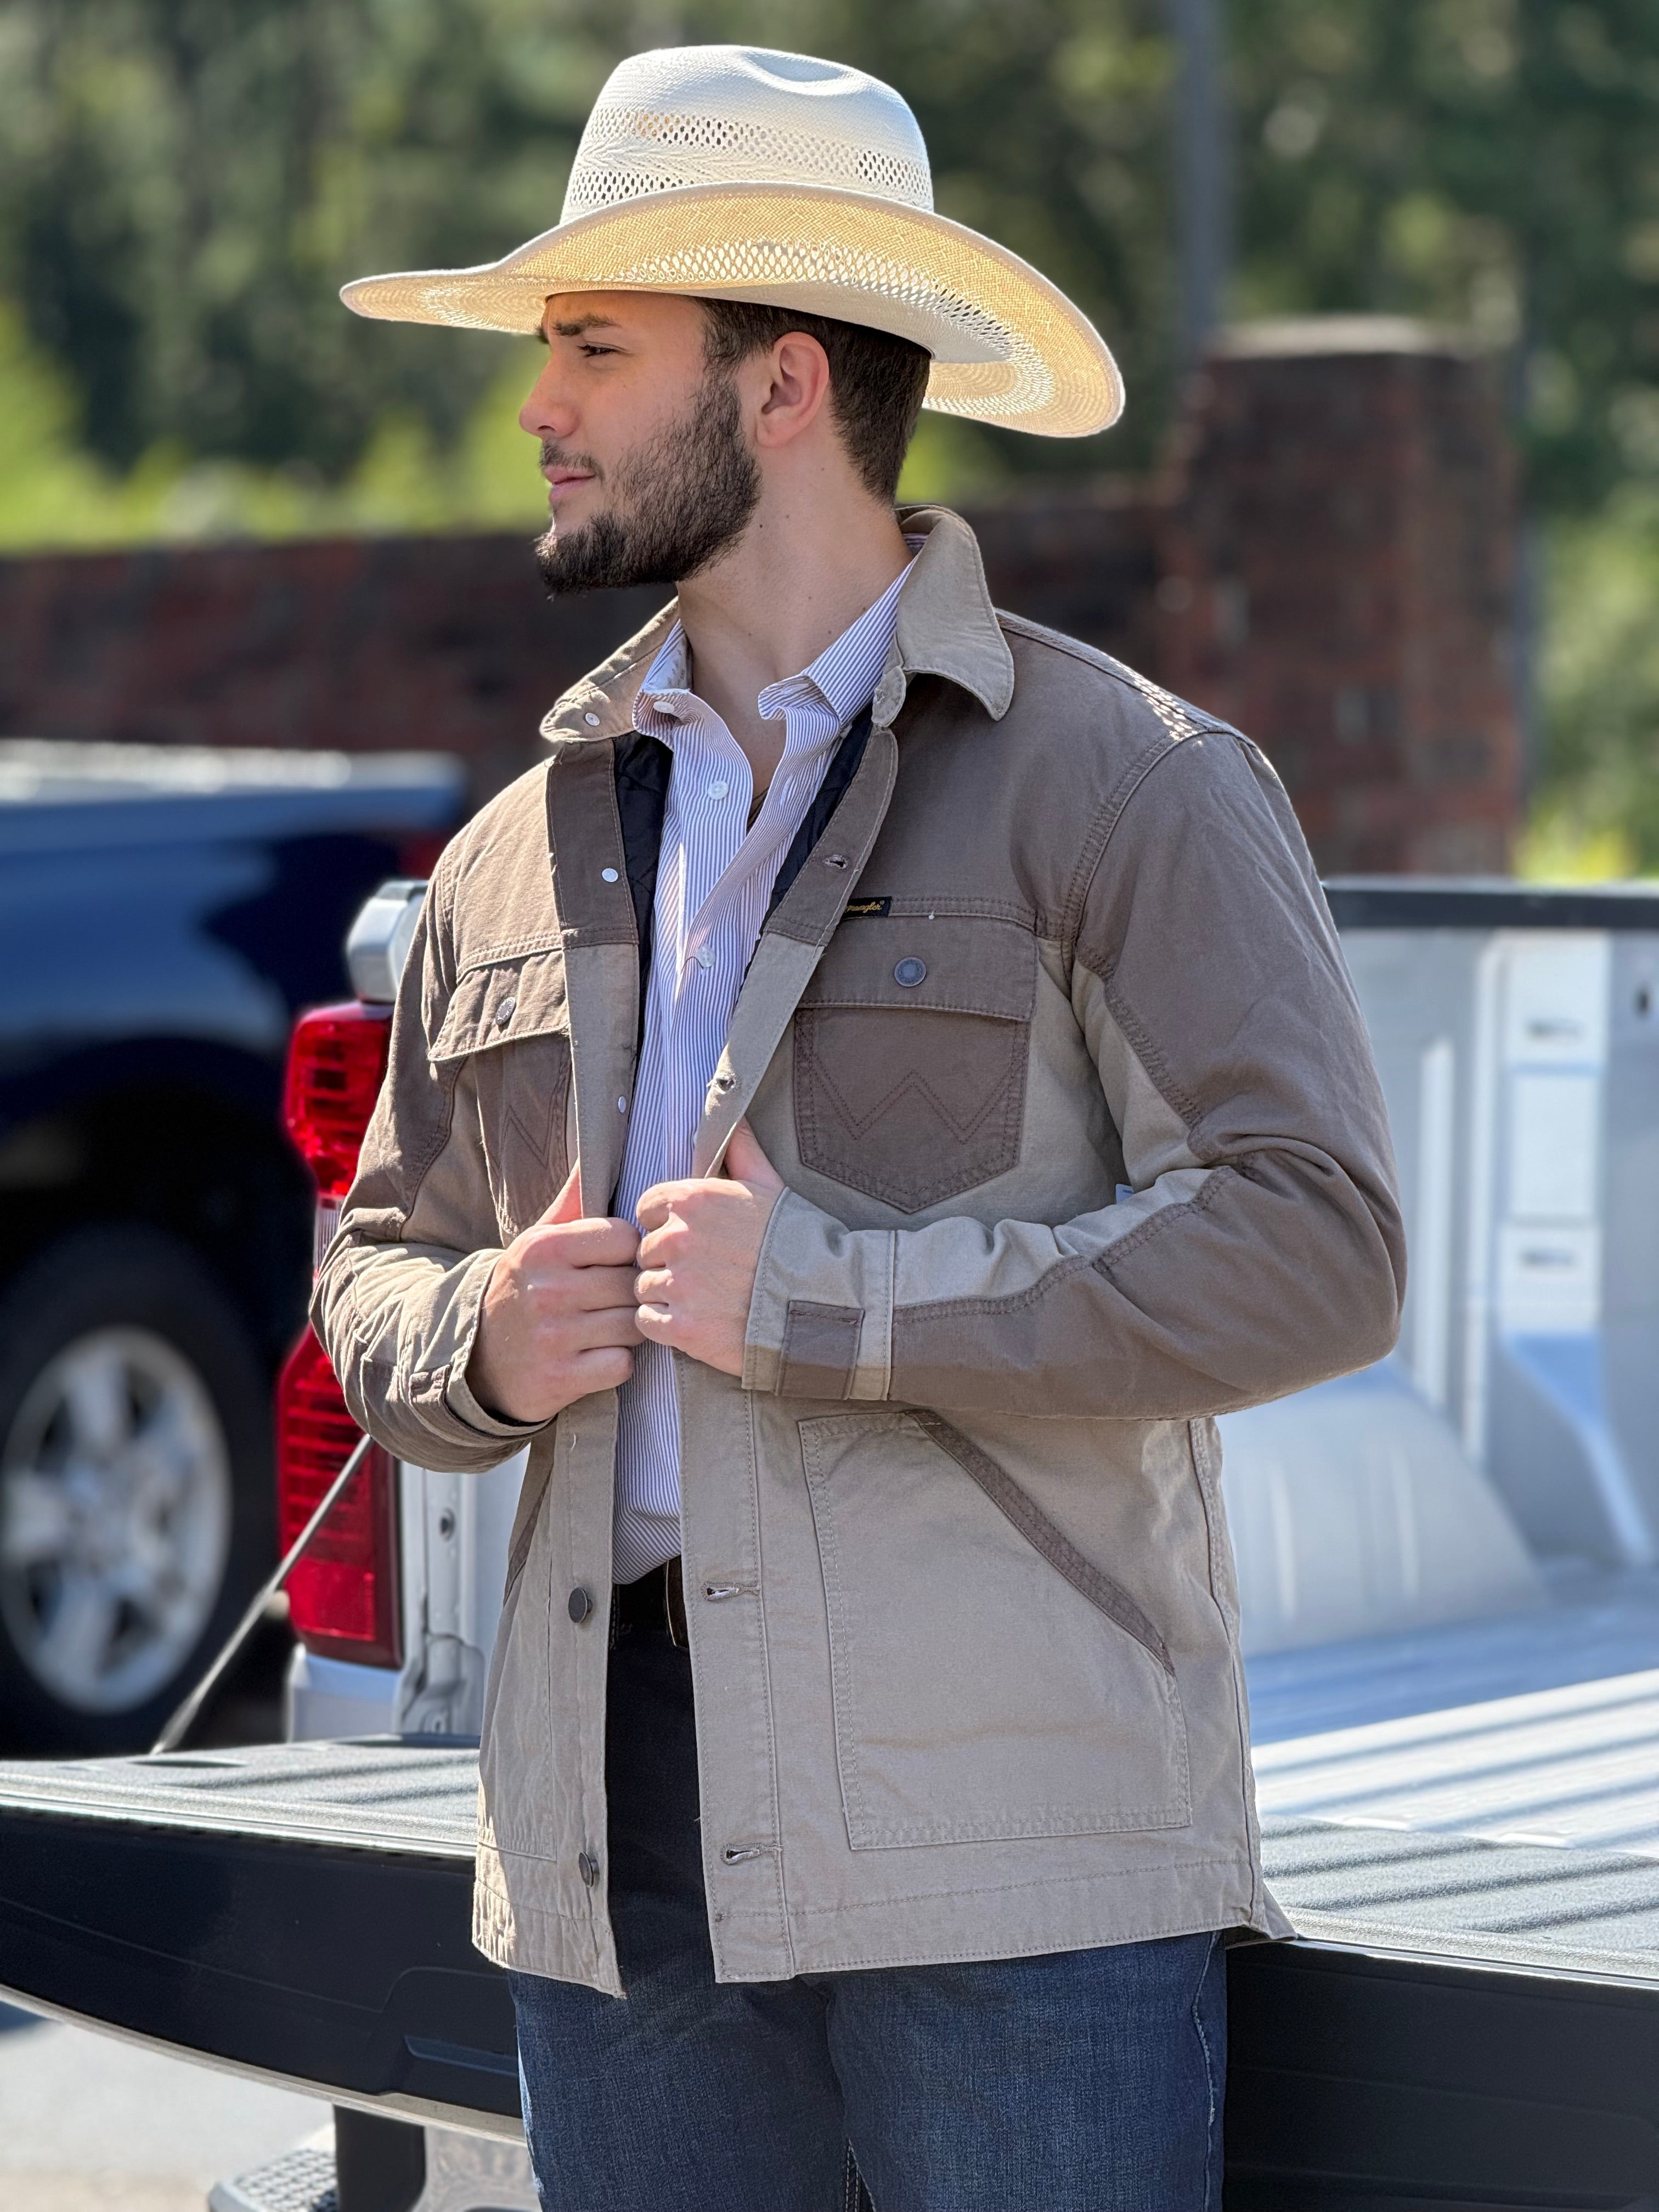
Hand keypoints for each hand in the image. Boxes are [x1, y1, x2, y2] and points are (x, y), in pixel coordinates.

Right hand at [468, 1164, 641, 1422]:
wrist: (477, 1360)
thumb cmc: (523, 1291)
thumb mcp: (537, 1241)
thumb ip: (573, 1202)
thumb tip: (596, 1153)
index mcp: (544, 1248)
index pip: (623, 1237)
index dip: (628, 1251)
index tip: (613, 1263)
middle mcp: (548, 1289)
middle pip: (632, 1282)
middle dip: (631, 1292)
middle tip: (615, 1299)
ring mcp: (554, 1336)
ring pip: (633, 1324)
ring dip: (629, 1328)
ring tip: (610, 1325)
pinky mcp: (561, 1378)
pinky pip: (621, 1364)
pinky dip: (617, 1362)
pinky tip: (600, 1356)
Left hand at [633, 1122, 785, 1375]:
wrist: (825, 1302)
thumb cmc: (799, 1242)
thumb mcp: (771, 1186)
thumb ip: (742, 1151)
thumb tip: (731, 1116)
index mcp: (694, 1199)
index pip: (647, 1208)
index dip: (668, 1225)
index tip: (696, 1240)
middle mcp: (679, 1238)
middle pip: (646, 1251)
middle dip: (670, 1263)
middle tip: (709, 1275)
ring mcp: (679, 1284)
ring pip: (645, 1287)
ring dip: (669, 1296)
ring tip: (709, 1300)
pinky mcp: (681, 1326)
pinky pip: (647, 1321)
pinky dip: (668, 1326)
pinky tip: (701, 1321)